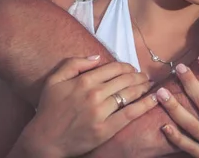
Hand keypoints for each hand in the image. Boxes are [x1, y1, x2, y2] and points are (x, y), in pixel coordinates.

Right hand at [15, 56, 157, 156]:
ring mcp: (101, 112)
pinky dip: (145, 105)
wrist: (44, 141)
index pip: (114, 68)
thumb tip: (97, 57)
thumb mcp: (54, 81)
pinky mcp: (106, 129)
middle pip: (125, 79)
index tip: (132, 69)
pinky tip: (154, 99)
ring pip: (130, 93)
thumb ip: (74, 63)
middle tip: (145, 76)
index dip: (127, 66)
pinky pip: (131, 114)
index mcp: (84, 81)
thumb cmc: (49, 110)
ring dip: (144, 87)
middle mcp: (94, 94)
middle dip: (139, 76)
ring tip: (150, 85)